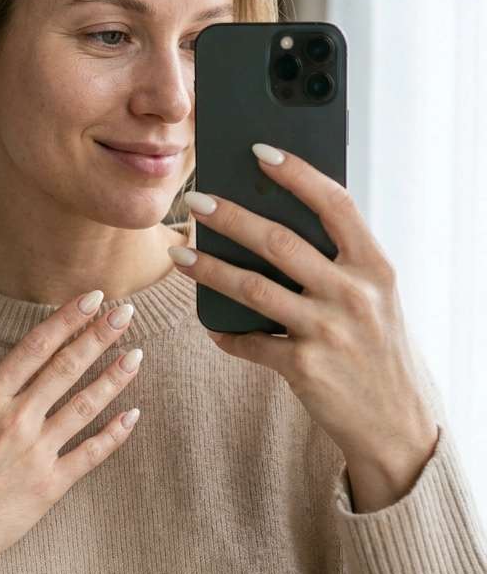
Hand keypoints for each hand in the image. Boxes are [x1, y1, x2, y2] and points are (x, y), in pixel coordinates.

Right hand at [0, 292, 141, 573]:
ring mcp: (37, 452)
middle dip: (99, 336)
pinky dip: (114, 434)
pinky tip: (132, 415)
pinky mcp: (51, 485)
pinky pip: (90, 454)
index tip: (91, 299)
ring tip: (137, 355)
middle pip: (67, 368)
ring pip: (85, 405)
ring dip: (113, 377)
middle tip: (126, 313)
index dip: (66, 319)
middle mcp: (17, 420)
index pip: (35, 348)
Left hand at [168, 146, 437, 512]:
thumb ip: (338, 261)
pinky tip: (209, 323)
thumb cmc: (376, 346)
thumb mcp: (374, 297)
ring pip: (253, 288)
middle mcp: (353, 294)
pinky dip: (224, 332)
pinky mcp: (304, 367)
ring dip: (209, 269)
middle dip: (230, 217)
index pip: (335, 204)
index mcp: (374, 267)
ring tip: (178, 254)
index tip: (260, 151)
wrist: (394, 423)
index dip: (298, 173)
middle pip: (280, 242)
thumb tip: (273, 219)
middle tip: (195, 199)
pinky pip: (250, 342)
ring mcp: (328, 331)